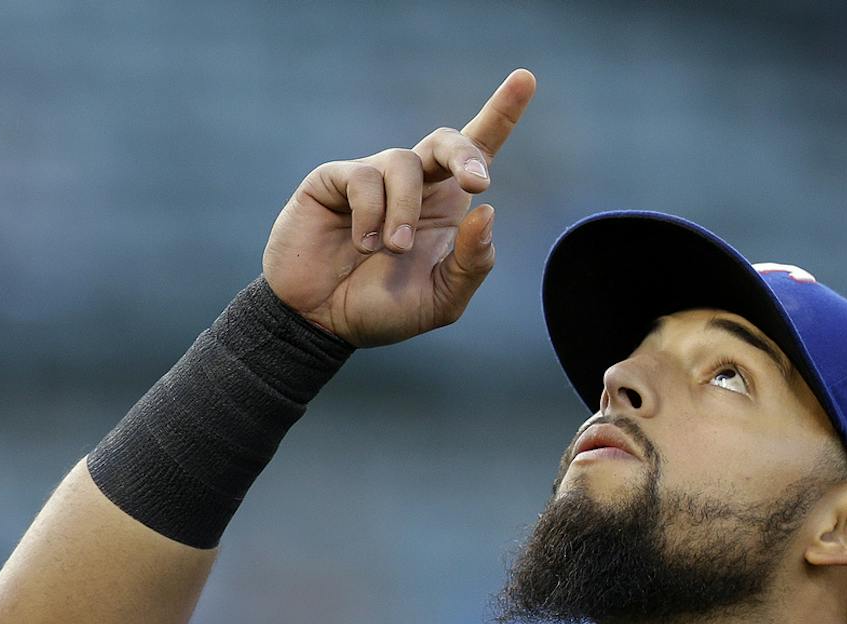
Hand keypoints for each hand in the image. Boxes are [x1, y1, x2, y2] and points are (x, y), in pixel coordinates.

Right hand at [262, 68, 536, 346]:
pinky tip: (361, 243)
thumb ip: (470, 264)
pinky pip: (364, 178)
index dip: (502, 113)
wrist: (321, 322)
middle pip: (447, 140)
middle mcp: (413, 185)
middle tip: (477, 183)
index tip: (525, 79)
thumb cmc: (380, 309)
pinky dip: (370, 214)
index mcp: (445, 208)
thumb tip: (487, 212)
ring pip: (404, 164)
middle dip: (465, 154)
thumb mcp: (440, 300)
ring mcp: (373, 178)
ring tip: (392, 249)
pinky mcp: (335, 179)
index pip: (478, 153)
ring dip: (405, 211)